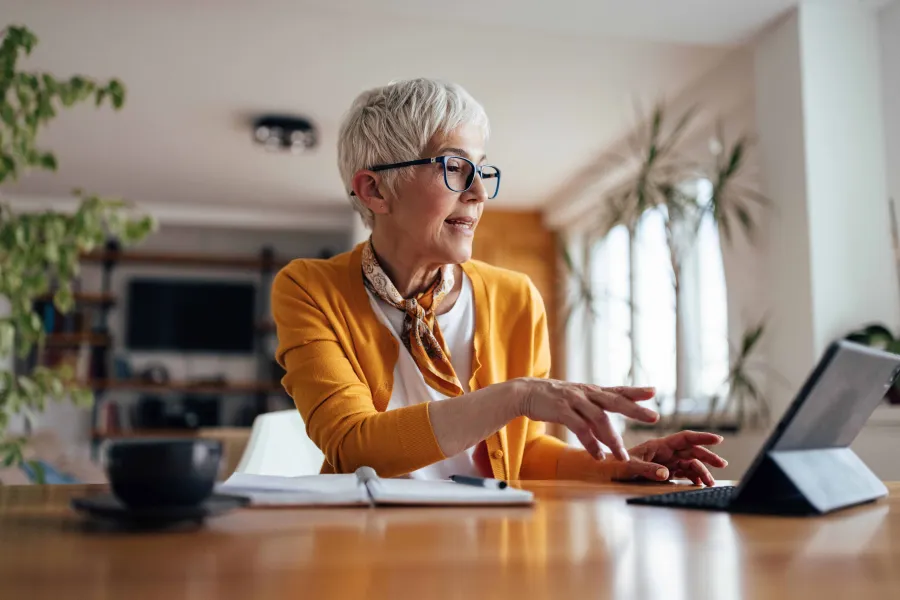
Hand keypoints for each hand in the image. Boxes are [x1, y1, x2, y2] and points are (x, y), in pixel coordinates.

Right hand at [513, 378, 658, 460]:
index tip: (654, 392)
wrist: (525, 392)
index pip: (617, 390)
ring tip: (622, 456)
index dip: (636, 391)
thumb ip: (592, 407)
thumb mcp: (575, 397)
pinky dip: (590, 443)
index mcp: (591, 391)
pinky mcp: (561, 410)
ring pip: (599, 419)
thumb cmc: (552, 397)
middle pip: (615, 401)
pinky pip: (580, 428)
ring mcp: (574, 400)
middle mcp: (586, 393)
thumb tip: (608, 423)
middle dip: (635, 409)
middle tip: (654, 417)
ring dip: (612, 439)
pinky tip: (597, 455)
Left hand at [610, 430, 727, 485]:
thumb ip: (648, 469)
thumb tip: (666, 473)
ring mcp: (666, 461)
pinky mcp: (665, 470)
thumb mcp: (630, 467)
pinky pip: (683, 472)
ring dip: (702, 471)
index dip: (702, 437)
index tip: (718, 439)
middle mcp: (665, 451)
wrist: (607, 471)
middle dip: (707, 456)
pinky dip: (693, 477)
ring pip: (689, 463)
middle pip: (691, 451)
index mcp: (659, 445)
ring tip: (710, 483)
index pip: (684, 438)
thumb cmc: (616, 465)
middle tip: (722, 464)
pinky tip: (699, 483)